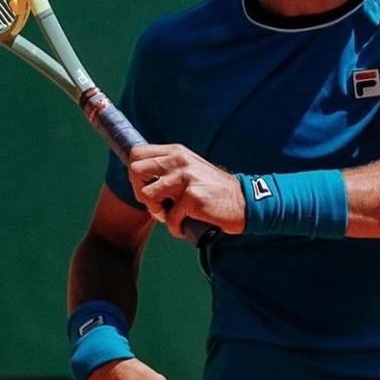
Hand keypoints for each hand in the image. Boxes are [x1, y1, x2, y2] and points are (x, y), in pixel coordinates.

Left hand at [128, 143, 245, 237]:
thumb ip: (168, 168)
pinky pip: (169, 218)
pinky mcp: (192, 198)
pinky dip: (176, 228)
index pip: (137, 153)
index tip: (148, 187)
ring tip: (171, 215)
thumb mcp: (190, 169)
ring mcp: (185, 178)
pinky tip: (187, 224)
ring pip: (146, 195)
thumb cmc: (213, 190)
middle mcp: (179, 160)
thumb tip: (139, 178)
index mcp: (176, 152)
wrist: (244, 202)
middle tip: (157, 203)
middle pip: (135, 170)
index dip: (136, 175)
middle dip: (140, 192)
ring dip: (156, 211)